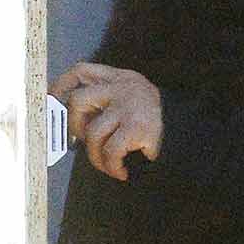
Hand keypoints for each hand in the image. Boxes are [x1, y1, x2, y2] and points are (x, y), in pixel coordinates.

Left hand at [51, 62, 163, 181]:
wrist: (191, 135)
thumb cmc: (158, 124)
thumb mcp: (134, 99)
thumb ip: (108, 100)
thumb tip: (72, 120)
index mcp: (121, 78)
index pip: (82, 71)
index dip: (62, 85)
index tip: (51, 101)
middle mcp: (124, 88)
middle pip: (79, 100)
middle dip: (74, 126)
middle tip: (83, 143)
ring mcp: (130, 107)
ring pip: (93, 131)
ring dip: (95, 156)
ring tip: (107, 165)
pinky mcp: (137, 128)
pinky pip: (111, 151)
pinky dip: (111, 166)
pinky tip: (120, 172)